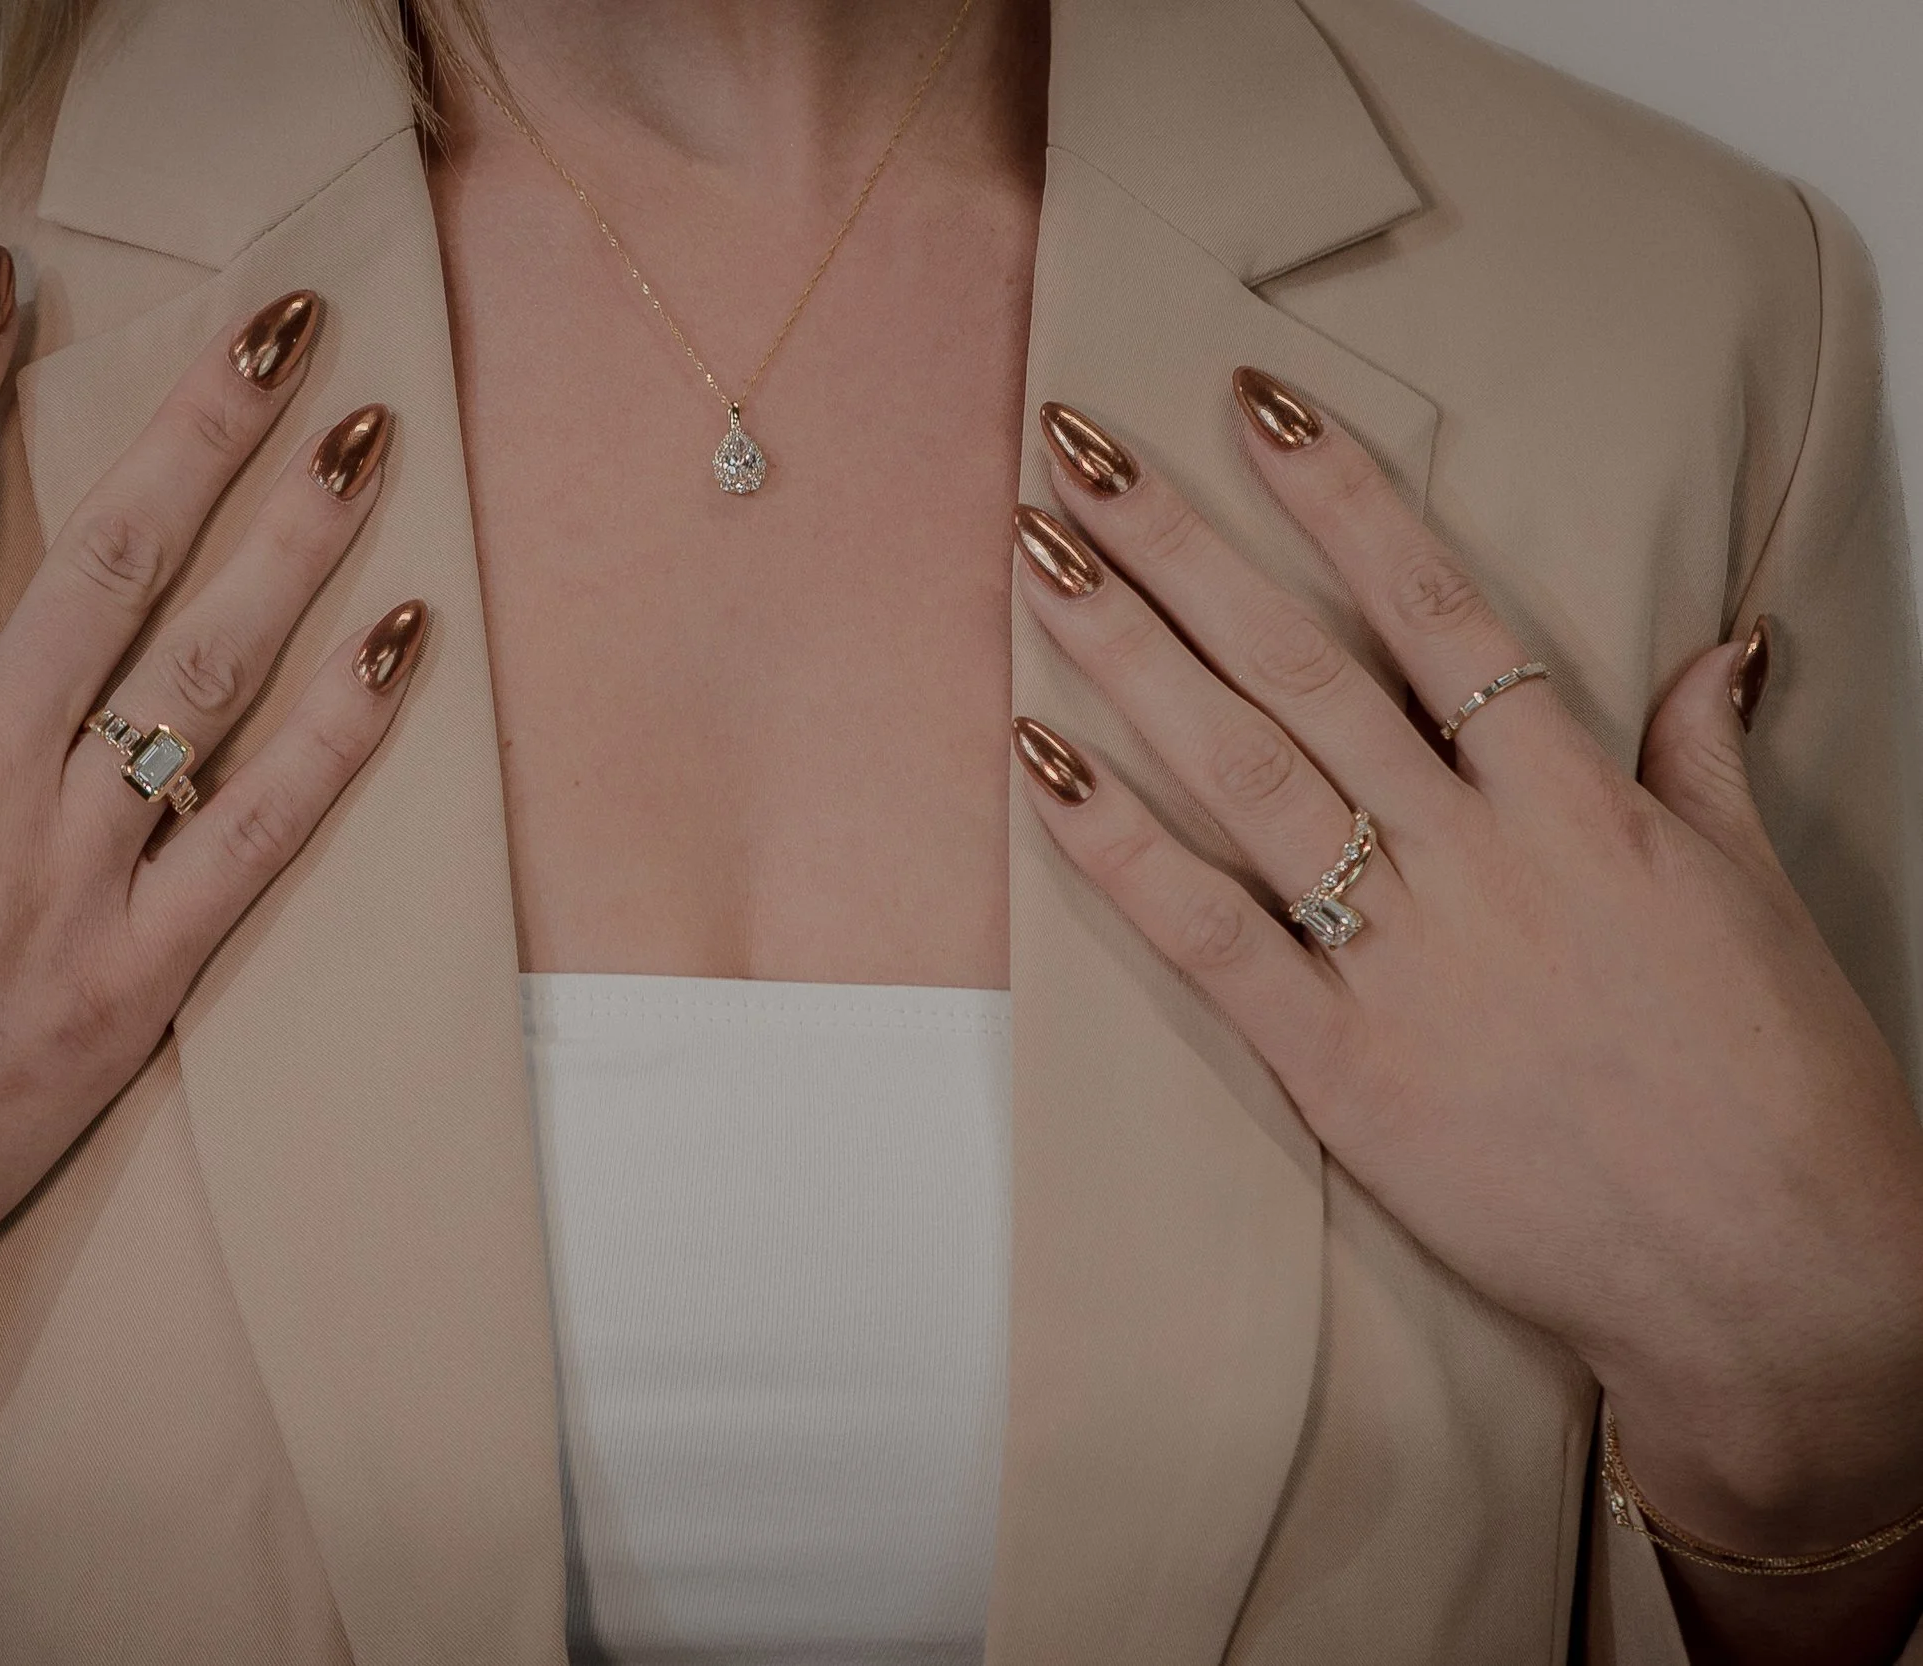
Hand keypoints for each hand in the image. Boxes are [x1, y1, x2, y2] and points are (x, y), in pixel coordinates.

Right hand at [0, 252, 424, 1660]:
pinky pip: (264, 825)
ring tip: (370, 437)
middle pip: (106, 552)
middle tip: (287, 320)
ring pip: (205, 661)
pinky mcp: (132, 972)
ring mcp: (63, 863)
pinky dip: (345, 730)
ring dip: (296, 539)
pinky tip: (406, 638)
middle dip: (200, 422)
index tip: (9, 274)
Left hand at [1013, 375, 1922, 1568]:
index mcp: (1579, 802)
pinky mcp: (1343, 1067)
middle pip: (1303, 663)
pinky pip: (1207, 935)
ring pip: (1242, 768)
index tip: (1255, 402)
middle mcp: (1478, 854)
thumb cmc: (1778, 1087)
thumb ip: (1701, 760)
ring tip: (1038, 556)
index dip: (1342, 496)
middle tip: (1079, 443)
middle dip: (1182, 544)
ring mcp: (1404, 956)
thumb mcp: (1753, 894)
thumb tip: (1721, 646)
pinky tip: (1040, 760)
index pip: (1441, 610)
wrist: (1781, 1275)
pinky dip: (1117, 848)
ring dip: (1130, 654)